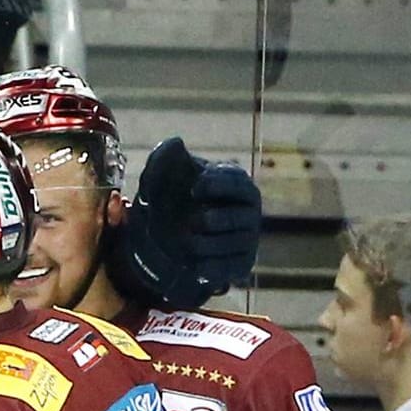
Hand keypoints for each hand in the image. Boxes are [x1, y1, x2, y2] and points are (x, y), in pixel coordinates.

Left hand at [110, 136, 262, 310]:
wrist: (164, 239)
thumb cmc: (171, 199)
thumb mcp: (162, 177)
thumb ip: (164, 158)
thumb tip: (174, 142)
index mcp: (236, 185)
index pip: (237, 182)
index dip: (218, 184)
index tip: (196, 188)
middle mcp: (248, 212)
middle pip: (237, 217)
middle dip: (213, 220)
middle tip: (194, 222)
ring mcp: (247, 240)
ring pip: (231, 244)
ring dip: (205, 245)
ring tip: (186, 243)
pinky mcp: (240, 265)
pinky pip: (229, 268)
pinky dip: (210, 268)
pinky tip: (193, 265)